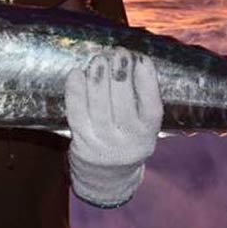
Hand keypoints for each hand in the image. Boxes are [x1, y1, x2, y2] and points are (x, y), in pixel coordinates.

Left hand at [65, 48, 162, 207]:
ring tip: (99, 59)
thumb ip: (141, 98)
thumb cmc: (127, 136)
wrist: (106, 175)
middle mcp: (127, 140)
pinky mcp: (81, 140)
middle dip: (120, 74)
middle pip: (123, 104)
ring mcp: (103, 141)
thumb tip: (134, 59)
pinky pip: (76, 113)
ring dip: (98, 79)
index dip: (147, 82)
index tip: (141, 58)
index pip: (151, 107)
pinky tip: (76, 73)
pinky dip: (75, 92)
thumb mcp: (143, 124)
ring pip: (99, 106)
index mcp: (148, 133)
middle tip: (117, 52)